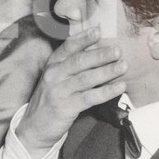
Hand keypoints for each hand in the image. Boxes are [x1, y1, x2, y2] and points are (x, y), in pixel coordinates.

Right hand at [14, 28, 127, 158]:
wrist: (34, 127)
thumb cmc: (50, 100)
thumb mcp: (55, 79)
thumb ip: (70, 66)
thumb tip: (96, 52)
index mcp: (51, 65)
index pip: (67, 47)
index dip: (83, 38)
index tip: (98, 31)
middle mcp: (53, 75)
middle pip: (79, 61)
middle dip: (101, 55)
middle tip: (118, 50)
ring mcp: (59, 91)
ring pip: (87, 78)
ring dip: (108, 71)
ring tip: (123, 66)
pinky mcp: (66, 107)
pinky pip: (91, 97)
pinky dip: (107, 91)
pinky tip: (120, 87)